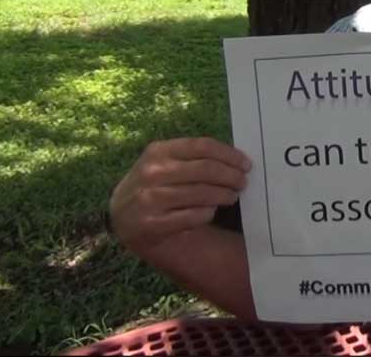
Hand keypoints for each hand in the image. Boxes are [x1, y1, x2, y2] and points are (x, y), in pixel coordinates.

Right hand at [109, 137, 250, 253]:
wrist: (124, 217)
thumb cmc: (154, 184)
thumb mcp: (164, 162)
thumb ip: (192, 158)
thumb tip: (235, 159)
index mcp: (158, 151)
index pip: (202, 146)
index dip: (229, 154)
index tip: (245, 164)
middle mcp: (152, 173)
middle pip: (206, 169)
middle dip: (231, 176)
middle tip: (243, 182)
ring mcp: (150, 199)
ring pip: (202, 194)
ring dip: (224, 195)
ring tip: (232, 196)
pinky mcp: (152, 224)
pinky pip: (193, 216)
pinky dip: (208, 213)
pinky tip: (211, 211)